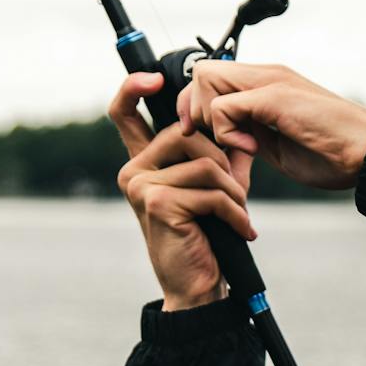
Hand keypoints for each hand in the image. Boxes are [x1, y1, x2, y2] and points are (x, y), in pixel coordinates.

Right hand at [109, 72, 255, 310]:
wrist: (199, 288)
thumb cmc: (206, 237)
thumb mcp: (207, 188)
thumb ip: (210, 154)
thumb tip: (233, 121)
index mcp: (142, 162)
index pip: (125, 113)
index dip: (134, 87)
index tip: (158, 78)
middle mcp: (133, 171)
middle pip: (186, 133)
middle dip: (224, 159)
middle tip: (240, 191)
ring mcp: (140, 186)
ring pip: (205, 163)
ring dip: (234, 191)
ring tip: (239, 214)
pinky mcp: (157, 203)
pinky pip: (211, 191)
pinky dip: (234, 211)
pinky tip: (240, 230)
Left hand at [177, 61, 365, 191]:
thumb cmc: (333, 154)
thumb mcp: (278, 145)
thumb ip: (252, 135)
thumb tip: (227, 140)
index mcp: (268, 84)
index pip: (212, 77)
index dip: (197, 106)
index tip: (205, 137)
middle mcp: (267, 75)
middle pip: (202, 72)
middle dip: (196, 111)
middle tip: (220, 143)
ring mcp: (271, 82)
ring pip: (206, 78)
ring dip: (211, 119)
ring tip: (239, 145)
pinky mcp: (275, 97)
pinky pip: (224, 106)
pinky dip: (227, 133)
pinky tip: (252, 149)